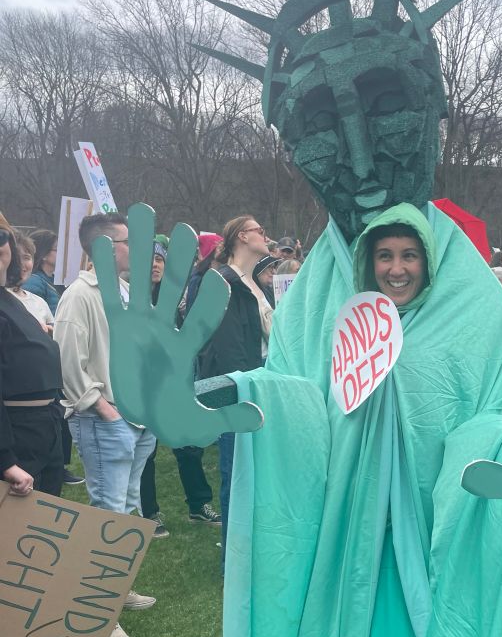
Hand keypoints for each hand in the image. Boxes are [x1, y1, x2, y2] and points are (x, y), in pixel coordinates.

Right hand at [3, 464, 33, 494]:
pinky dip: (15, 487)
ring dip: (16, 489)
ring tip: (12, 484)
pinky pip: (20, 488)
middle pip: (26, 492)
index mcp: (30, 481)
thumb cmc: (12, 475)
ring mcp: (29, 480)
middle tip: (11, 490)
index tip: (13, 493)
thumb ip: (22, 488)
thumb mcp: (19, 483)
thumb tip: (22, 494)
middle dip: (18, 492)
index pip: (28, 492)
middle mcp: (31, 480)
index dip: (20, 494)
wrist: (9, 468)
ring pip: (23, 491)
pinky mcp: (25, 480)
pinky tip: (13, 482)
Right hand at [92, 203, 263, 447]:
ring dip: (141, 249)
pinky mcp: (120, 329)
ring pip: (142, 282)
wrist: (148, 417)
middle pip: (173, 289)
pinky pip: (113, 296)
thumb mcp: (203, 425)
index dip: (209, 303)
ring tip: (143, 211)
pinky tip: (106, 242)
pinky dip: (109, 271)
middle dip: (178, 261)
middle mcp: (166, 330)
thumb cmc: (177, 419)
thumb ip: (229, 419)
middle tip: (186, 229)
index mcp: (186, 349)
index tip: (217, 279)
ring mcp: (142, 326)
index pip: (201, 320)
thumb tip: (259, 418)